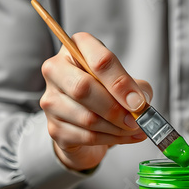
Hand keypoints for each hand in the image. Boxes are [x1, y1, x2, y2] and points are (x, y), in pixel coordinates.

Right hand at [40, 32, 152, 170]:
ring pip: (86, 117)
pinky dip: (112, 139)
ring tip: (135, 129)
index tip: (138, 102)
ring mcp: (51, 100)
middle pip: (83, 88)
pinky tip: (126, 137)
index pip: (98, 61)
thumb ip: (136, 88)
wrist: (87, 122)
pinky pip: (87, 136)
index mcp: (76, 48)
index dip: (121, 83)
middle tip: (136, 120)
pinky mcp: (54, 128)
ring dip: (117, 128)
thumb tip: (138, 104)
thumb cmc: (107, 94)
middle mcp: (56, 70)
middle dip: (116, 108)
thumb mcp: (127, 83)